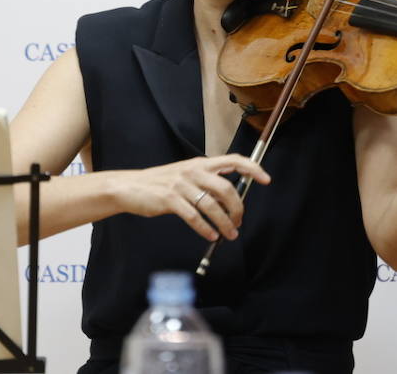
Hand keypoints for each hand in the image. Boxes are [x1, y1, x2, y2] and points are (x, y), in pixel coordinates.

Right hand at [117, 154, 270, 241]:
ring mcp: (181, 184)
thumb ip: (206, 184)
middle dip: (237, 208)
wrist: (130, 187)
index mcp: (200, 164)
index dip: (252, 168)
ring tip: (229, 234)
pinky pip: (194, 216)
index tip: (266, 179)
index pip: (233, 160)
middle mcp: (193, 171)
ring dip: (224, 223)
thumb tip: (229, 201)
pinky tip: (210, 235)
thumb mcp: (186, 177)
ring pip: (211, 205)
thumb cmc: (161, 184)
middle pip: (226, 188)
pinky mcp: (170, 199)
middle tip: (239, 222)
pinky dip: (205, 228)